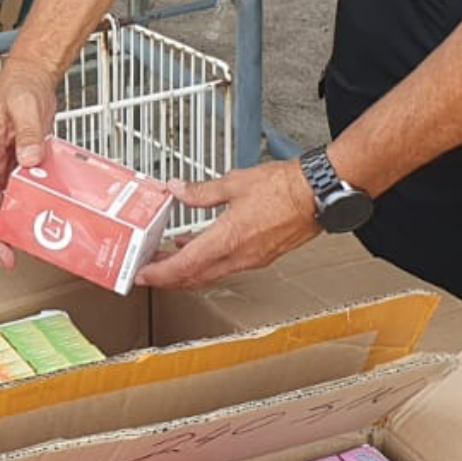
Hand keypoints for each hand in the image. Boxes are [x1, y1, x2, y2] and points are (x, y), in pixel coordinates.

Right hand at [0, 58, 59, 269]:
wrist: (31, 76)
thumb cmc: (21, 86)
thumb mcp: (26, 107)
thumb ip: (29, 134)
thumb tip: (30, 160)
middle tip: (5, 257)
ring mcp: (6, 164)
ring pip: (3, 203)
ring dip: (9, 226)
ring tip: (19, 250)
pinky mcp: (21, 164)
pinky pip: (19, 192)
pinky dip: (25, 210)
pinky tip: (36, 223)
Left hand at [135, 161, 319, 289]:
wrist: (319, 194)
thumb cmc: (285, 188)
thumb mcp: (234, 183)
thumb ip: (201, 191)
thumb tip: (178, 190)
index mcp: (228, 240)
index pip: (184, 266)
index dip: (159, 274)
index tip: (142, 275)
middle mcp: (239, 257)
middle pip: (194, 277)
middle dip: (168, 277)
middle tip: (148, 270)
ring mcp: (252, 259)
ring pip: (211, 274)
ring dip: (188, 270)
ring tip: (169, 259)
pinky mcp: (262, 256)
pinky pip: (227, 266)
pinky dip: (208, 261)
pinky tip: (202, 247)